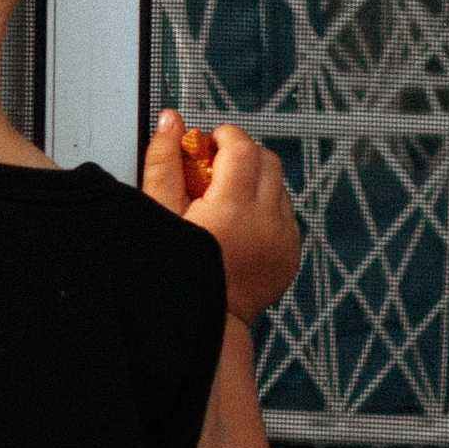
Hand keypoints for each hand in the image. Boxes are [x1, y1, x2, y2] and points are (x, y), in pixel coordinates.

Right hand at [146, 112, 302, 324]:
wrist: (202, 326)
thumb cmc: (172, 276)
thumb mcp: (158, 216)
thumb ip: (164, 163)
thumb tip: (172, 121)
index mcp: (233, 208)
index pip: (242, 147)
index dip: (225, 136)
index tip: (208, 143)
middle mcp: (267, 221)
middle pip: (267, 160)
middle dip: (242, 154)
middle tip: (214, 170)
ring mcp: (284, 239)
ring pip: (279, 187)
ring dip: (255, 182)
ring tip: (224, 203)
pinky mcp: (291, 255)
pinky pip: (285, 215)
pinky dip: (265, 210)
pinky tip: (238, 228)